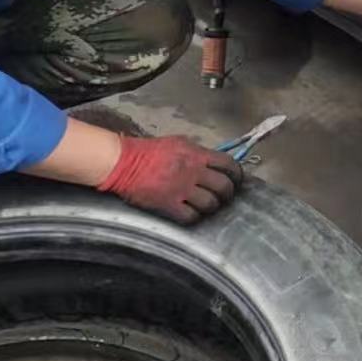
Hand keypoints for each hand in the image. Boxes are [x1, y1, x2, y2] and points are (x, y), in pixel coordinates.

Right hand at [96, 135, 242, 223]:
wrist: (124, 163)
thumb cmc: (150, 152)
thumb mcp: (179, 143)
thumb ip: (198, 153)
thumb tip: (215, 162)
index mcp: (197, 154)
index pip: (228, 164)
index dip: (237, 175)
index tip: (236, 181)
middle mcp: (193, 171)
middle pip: (223, 186)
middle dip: (227, 194)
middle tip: (223, 197)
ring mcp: (181, 189)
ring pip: (210, 204)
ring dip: (211, 207)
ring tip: (207, 206)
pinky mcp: (168, 204)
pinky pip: (191, 217)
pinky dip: (194, 217)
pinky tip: (191, 213)